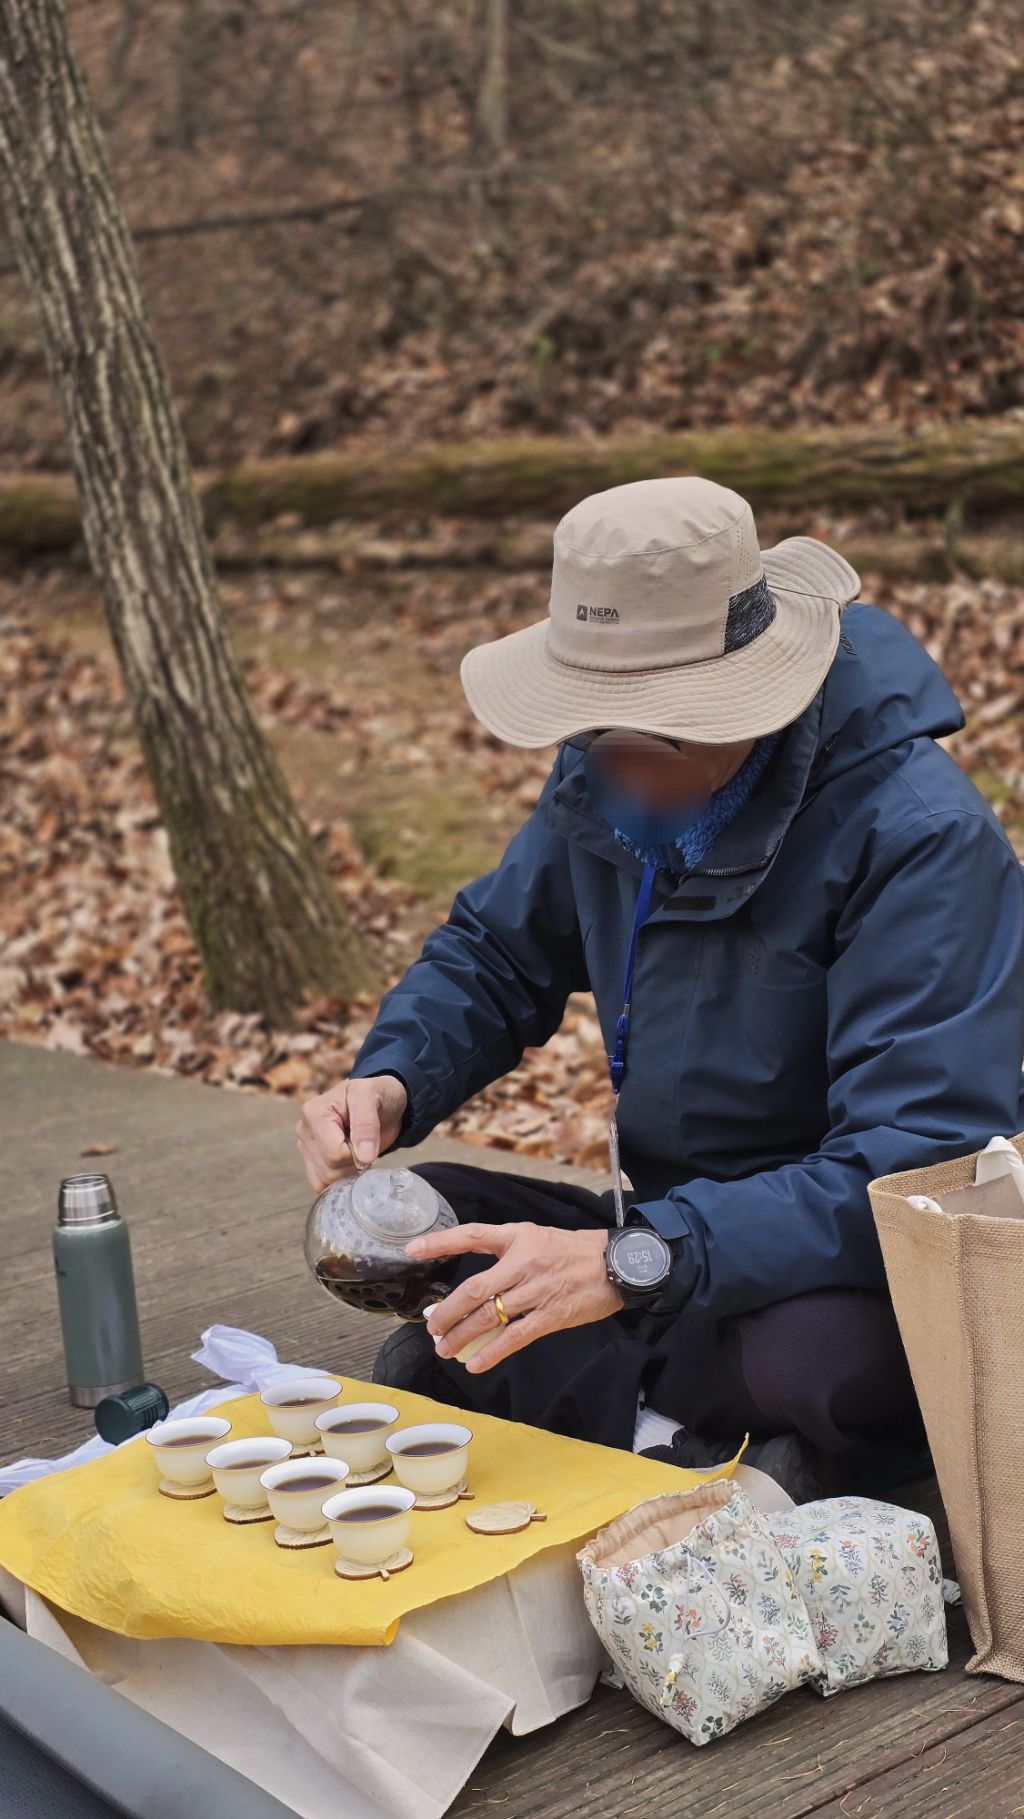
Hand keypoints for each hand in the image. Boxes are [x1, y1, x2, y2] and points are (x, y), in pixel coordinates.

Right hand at [296, 1074, 407, 1191]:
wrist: (380, 1102)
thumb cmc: (375, 1095)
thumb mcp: (372, 1097)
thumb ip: (367, 1125)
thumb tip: (363, 1157)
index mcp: (314, 1112)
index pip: (334, 1153)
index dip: (357, 1154)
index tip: (369, 1141)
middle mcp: (304, 1130)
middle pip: (329, 1170)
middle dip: (354, 1164)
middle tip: (366, 1147)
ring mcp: (305, 1146)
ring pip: (324, 1180)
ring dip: (349, 1173)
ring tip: (358, 1152)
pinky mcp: (311, 1160)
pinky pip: (320, 1184)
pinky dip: (340, 1180)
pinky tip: (350, 1164)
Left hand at [408, 1221, 623, 1372]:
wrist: (616, 1263)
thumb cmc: (572, 1251)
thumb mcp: (535, 1236)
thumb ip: (504, 1250)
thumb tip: (472, 1277)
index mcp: (518, 1237)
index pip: (472, 1235)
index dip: (441, 1242)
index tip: (413, 1250)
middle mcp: (524, 1262)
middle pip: (474, 1289)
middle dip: (447, 1311)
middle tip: (431, 1325)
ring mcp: (537, 1290)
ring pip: (489, 1316)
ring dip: (462, 1335)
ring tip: (445, 1346)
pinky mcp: (552, 1315)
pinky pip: (516, 1337)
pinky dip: (492, 1352)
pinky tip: (475, 1362)